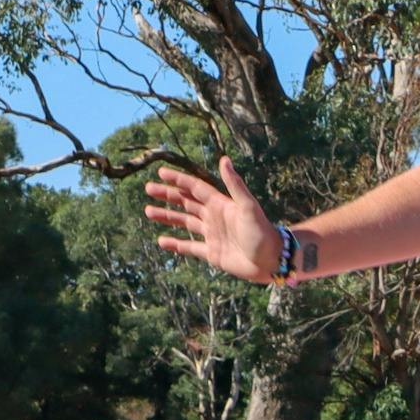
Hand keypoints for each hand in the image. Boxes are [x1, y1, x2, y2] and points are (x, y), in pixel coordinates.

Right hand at [146, 157, 278, 283]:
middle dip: (167, 196)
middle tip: (148, 189)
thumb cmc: (262, 232)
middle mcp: (214, 217)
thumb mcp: (248, 206)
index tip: (161, 172)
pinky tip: (161, 241)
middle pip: (186, 203)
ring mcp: (212, 235)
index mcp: (220, 204)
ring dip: (167, 217)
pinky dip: (175, 244)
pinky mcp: (212, 253)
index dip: (178, 180)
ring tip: (148, 211)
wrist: (271, 260)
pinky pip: (189, 247)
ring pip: (184, 223)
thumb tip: (224, 159)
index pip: (195, 188)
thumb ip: (235, 184)